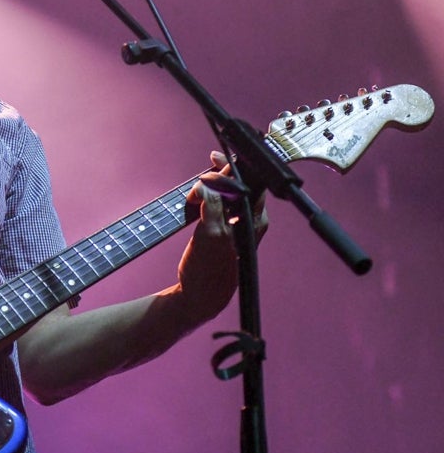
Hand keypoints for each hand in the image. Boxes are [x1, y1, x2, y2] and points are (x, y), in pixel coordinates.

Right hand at [175, 152, 268, 324]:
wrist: (201, 296)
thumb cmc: (208, 270)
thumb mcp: (210, 234)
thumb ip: (211, 206)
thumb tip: (206, 185)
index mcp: (253, 219)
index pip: (249, 183)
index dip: (234, 166)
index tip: (217, 156)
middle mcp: (250, 221)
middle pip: (241, 185)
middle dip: (224, 171)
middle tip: (211, 160)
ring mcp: (238, 226)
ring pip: (230, 195)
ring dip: (217, 183)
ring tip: (204, 178)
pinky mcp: (225, 232)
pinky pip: (221, 205)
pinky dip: (210, 196)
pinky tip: (198, 196)